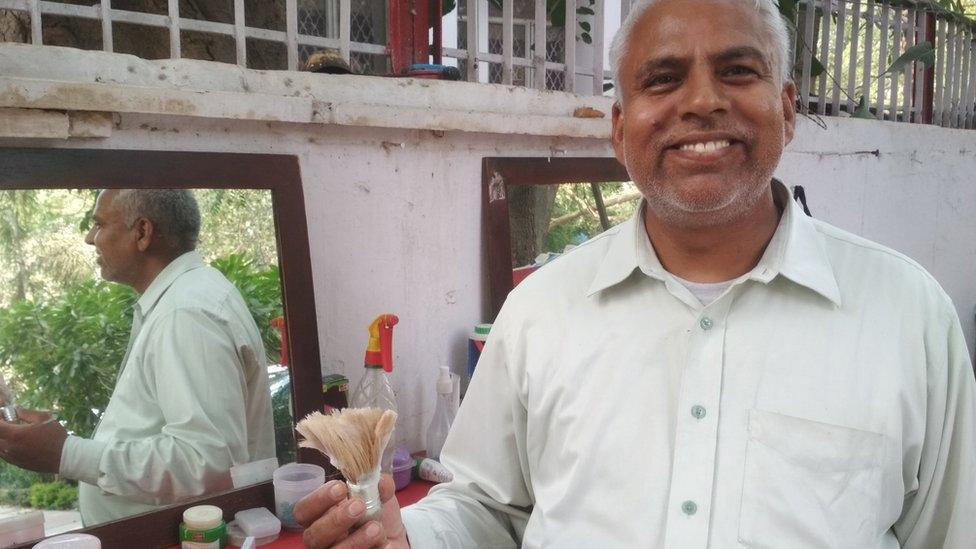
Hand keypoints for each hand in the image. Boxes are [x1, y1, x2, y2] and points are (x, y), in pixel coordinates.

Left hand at [0, 408, 67, 473]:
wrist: (64, 457)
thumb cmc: (55, 436)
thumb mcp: (44, 419)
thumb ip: (26, 413)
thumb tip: (15, 409)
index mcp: (16, 435)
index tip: (3, 413)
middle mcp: (10, 448)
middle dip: (0, 428)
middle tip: (8, 422)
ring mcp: (12, 457)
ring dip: (2, 438)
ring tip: (14, 433)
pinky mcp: (16, 464)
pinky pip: (4, 454)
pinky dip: (6, 447)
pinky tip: (18, 442)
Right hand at [294, 474, 408, 548]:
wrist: (391, 538)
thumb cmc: (374, 514)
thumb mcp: (379, 496)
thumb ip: (379, 486)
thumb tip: (381, 482)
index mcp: (320, 515)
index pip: (304, 510)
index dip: (318, 499)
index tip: (340, 488)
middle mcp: (321, 537)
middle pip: (313, 535)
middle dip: (336, 520)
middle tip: (359, 506)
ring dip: (355, 540)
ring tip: (376, 528)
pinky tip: (385, 544)